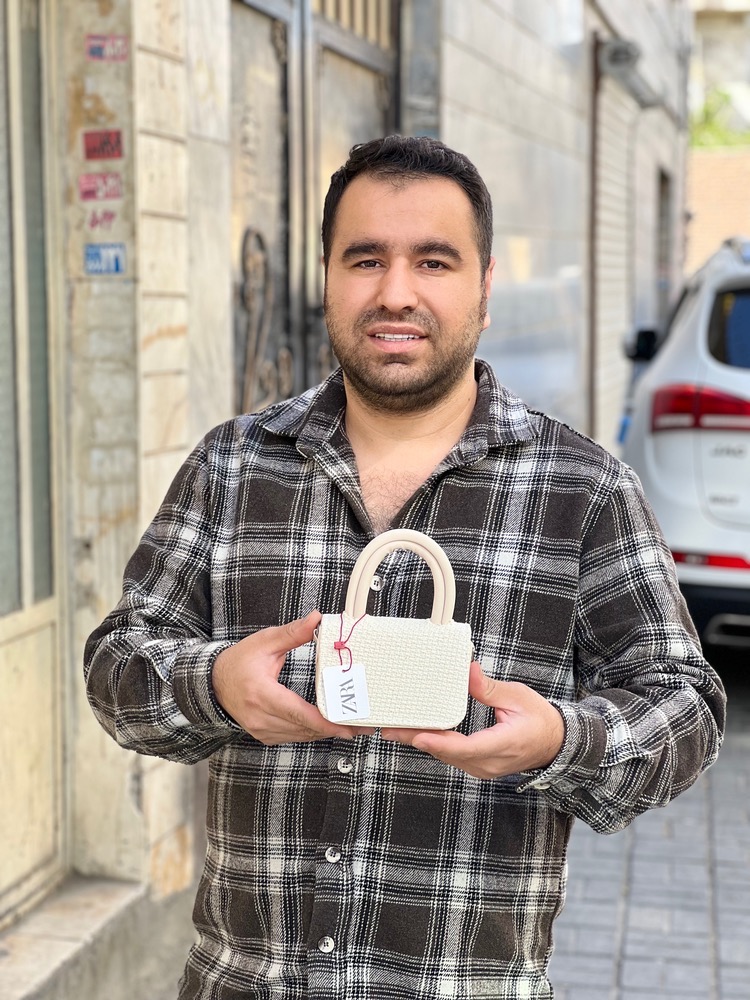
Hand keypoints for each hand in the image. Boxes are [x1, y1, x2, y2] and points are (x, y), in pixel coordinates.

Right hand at [212, 611, 357, 744]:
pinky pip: (294, 736)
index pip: (298, 712)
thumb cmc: (238, 661)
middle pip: (304, 728)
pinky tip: (328, 725)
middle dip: (334, 727)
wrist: (213, 683)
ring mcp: (261, 730)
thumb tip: (316, 619)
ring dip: (325, 731)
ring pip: (301, 735)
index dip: (324, 722)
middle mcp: (260, 718)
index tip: (347, 724)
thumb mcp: (264, 642)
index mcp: (261, 694)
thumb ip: (292, 633)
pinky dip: (311, 731)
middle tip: (361, 723)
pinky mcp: (264, 735)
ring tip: (352, 725)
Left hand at [380, 661, 564, 778]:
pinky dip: (435, 744)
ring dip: (423, 742)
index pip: (466, 748)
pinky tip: (419, 733)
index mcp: (503, 745)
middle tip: (392, 728)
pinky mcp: (479, 766)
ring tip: (397, 729)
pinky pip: (453, 756)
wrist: (555, 744)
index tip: (419, 735)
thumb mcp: (519, 697)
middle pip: (449, 754)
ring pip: (448, 757)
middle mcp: (490, 763)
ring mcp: (484, 768)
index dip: (440, 742)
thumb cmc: (540, 720)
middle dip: (418, 740)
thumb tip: (469, 673)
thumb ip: (490, 689)